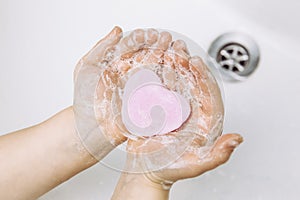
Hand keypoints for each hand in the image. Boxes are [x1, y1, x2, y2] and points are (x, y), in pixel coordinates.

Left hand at [73, 27, 174, 159]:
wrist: (90, 126)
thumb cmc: (84, 99)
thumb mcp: (86, 67)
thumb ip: (101, 47)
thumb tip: (117, 30)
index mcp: (119, 63)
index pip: (135, 46)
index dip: (143, 38)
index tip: (150, 34)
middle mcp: (133, 73)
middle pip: (150, 55)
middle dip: (160, 45)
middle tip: (166, 39)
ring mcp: (142, 87)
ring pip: (160, 69)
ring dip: (170, 59)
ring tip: (176, 50)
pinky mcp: (149, 102)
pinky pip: (164, 90)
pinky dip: (172, 79)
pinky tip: (177, 70)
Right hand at [122, 33, 242, 185]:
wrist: (146, 172)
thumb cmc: (169, 170)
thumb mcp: (194, 165)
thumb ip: (217, 155)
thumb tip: (238, 139)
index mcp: (203, 124)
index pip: (209, 96)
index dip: (204, 78)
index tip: (195, 62)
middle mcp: (190, 114)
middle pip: (192, 85)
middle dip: (187, 66)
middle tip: (180, 50)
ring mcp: (174, 110)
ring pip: (176, 83)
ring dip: (173, 66)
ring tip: (168, 50)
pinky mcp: (158, 109)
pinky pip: (160, 89)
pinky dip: (157, 75)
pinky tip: (155, 63)